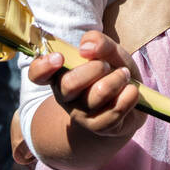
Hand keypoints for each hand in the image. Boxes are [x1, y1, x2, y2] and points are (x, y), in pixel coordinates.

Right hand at [28, 31, 146, 138]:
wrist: (131, 98)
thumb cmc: (113, 70)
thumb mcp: (109, 51)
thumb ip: (99, 42)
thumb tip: (86, 47)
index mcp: (60, 73)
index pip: (37, 74)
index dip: (43, 66)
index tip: (59, 58)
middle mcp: (65, 95)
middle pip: (69, 84)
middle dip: (94, 68)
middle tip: (107, 65)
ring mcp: (81, 114)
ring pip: (96, 95)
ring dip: (116, 80)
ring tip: (124, 76)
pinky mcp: (99, 127)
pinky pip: (113, 112)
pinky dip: (128, 97)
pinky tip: (131, 91)